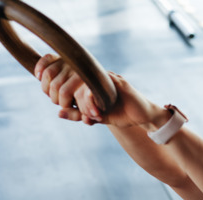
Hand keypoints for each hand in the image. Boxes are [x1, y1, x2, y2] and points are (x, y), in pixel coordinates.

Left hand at [34, 54, 167, 128]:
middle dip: (79, 104)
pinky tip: (100, 111)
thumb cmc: (121, 115)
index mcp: (91, 84)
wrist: (143, 116)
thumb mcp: (96, 117)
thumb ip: (78, 115)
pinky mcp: (119, 82)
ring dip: (87, 103)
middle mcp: (98, 78)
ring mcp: (108, 78)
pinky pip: (101, 86)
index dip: (71, 102)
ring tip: (96, 115)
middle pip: (76, 86)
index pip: (71, 87)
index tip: (81, 115)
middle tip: (87, 116)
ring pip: (86, 86)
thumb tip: (58, 113)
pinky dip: (96, 100)